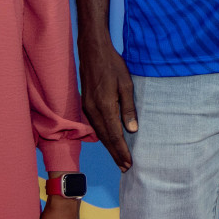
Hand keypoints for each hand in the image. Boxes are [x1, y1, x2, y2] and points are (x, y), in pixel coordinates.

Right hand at [79, 38, 136, 170]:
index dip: (122, 151)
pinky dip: (104, 136)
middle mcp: (93, 110)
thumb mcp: (126, 84)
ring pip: (99, 133)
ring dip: (110, 147)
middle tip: (125, 168)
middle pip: (106, 138)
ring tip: (119, 159)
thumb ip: (128, 108)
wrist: (92, 50)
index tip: (129, 163)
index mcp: (104, 106)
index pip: (114, 135)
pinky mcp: (86, 104)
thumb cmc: (112, 65)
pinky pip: (96, 125)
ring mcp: (87, 107)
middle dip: (116, 154)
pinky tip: (110, 141)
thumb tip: (132, 130)